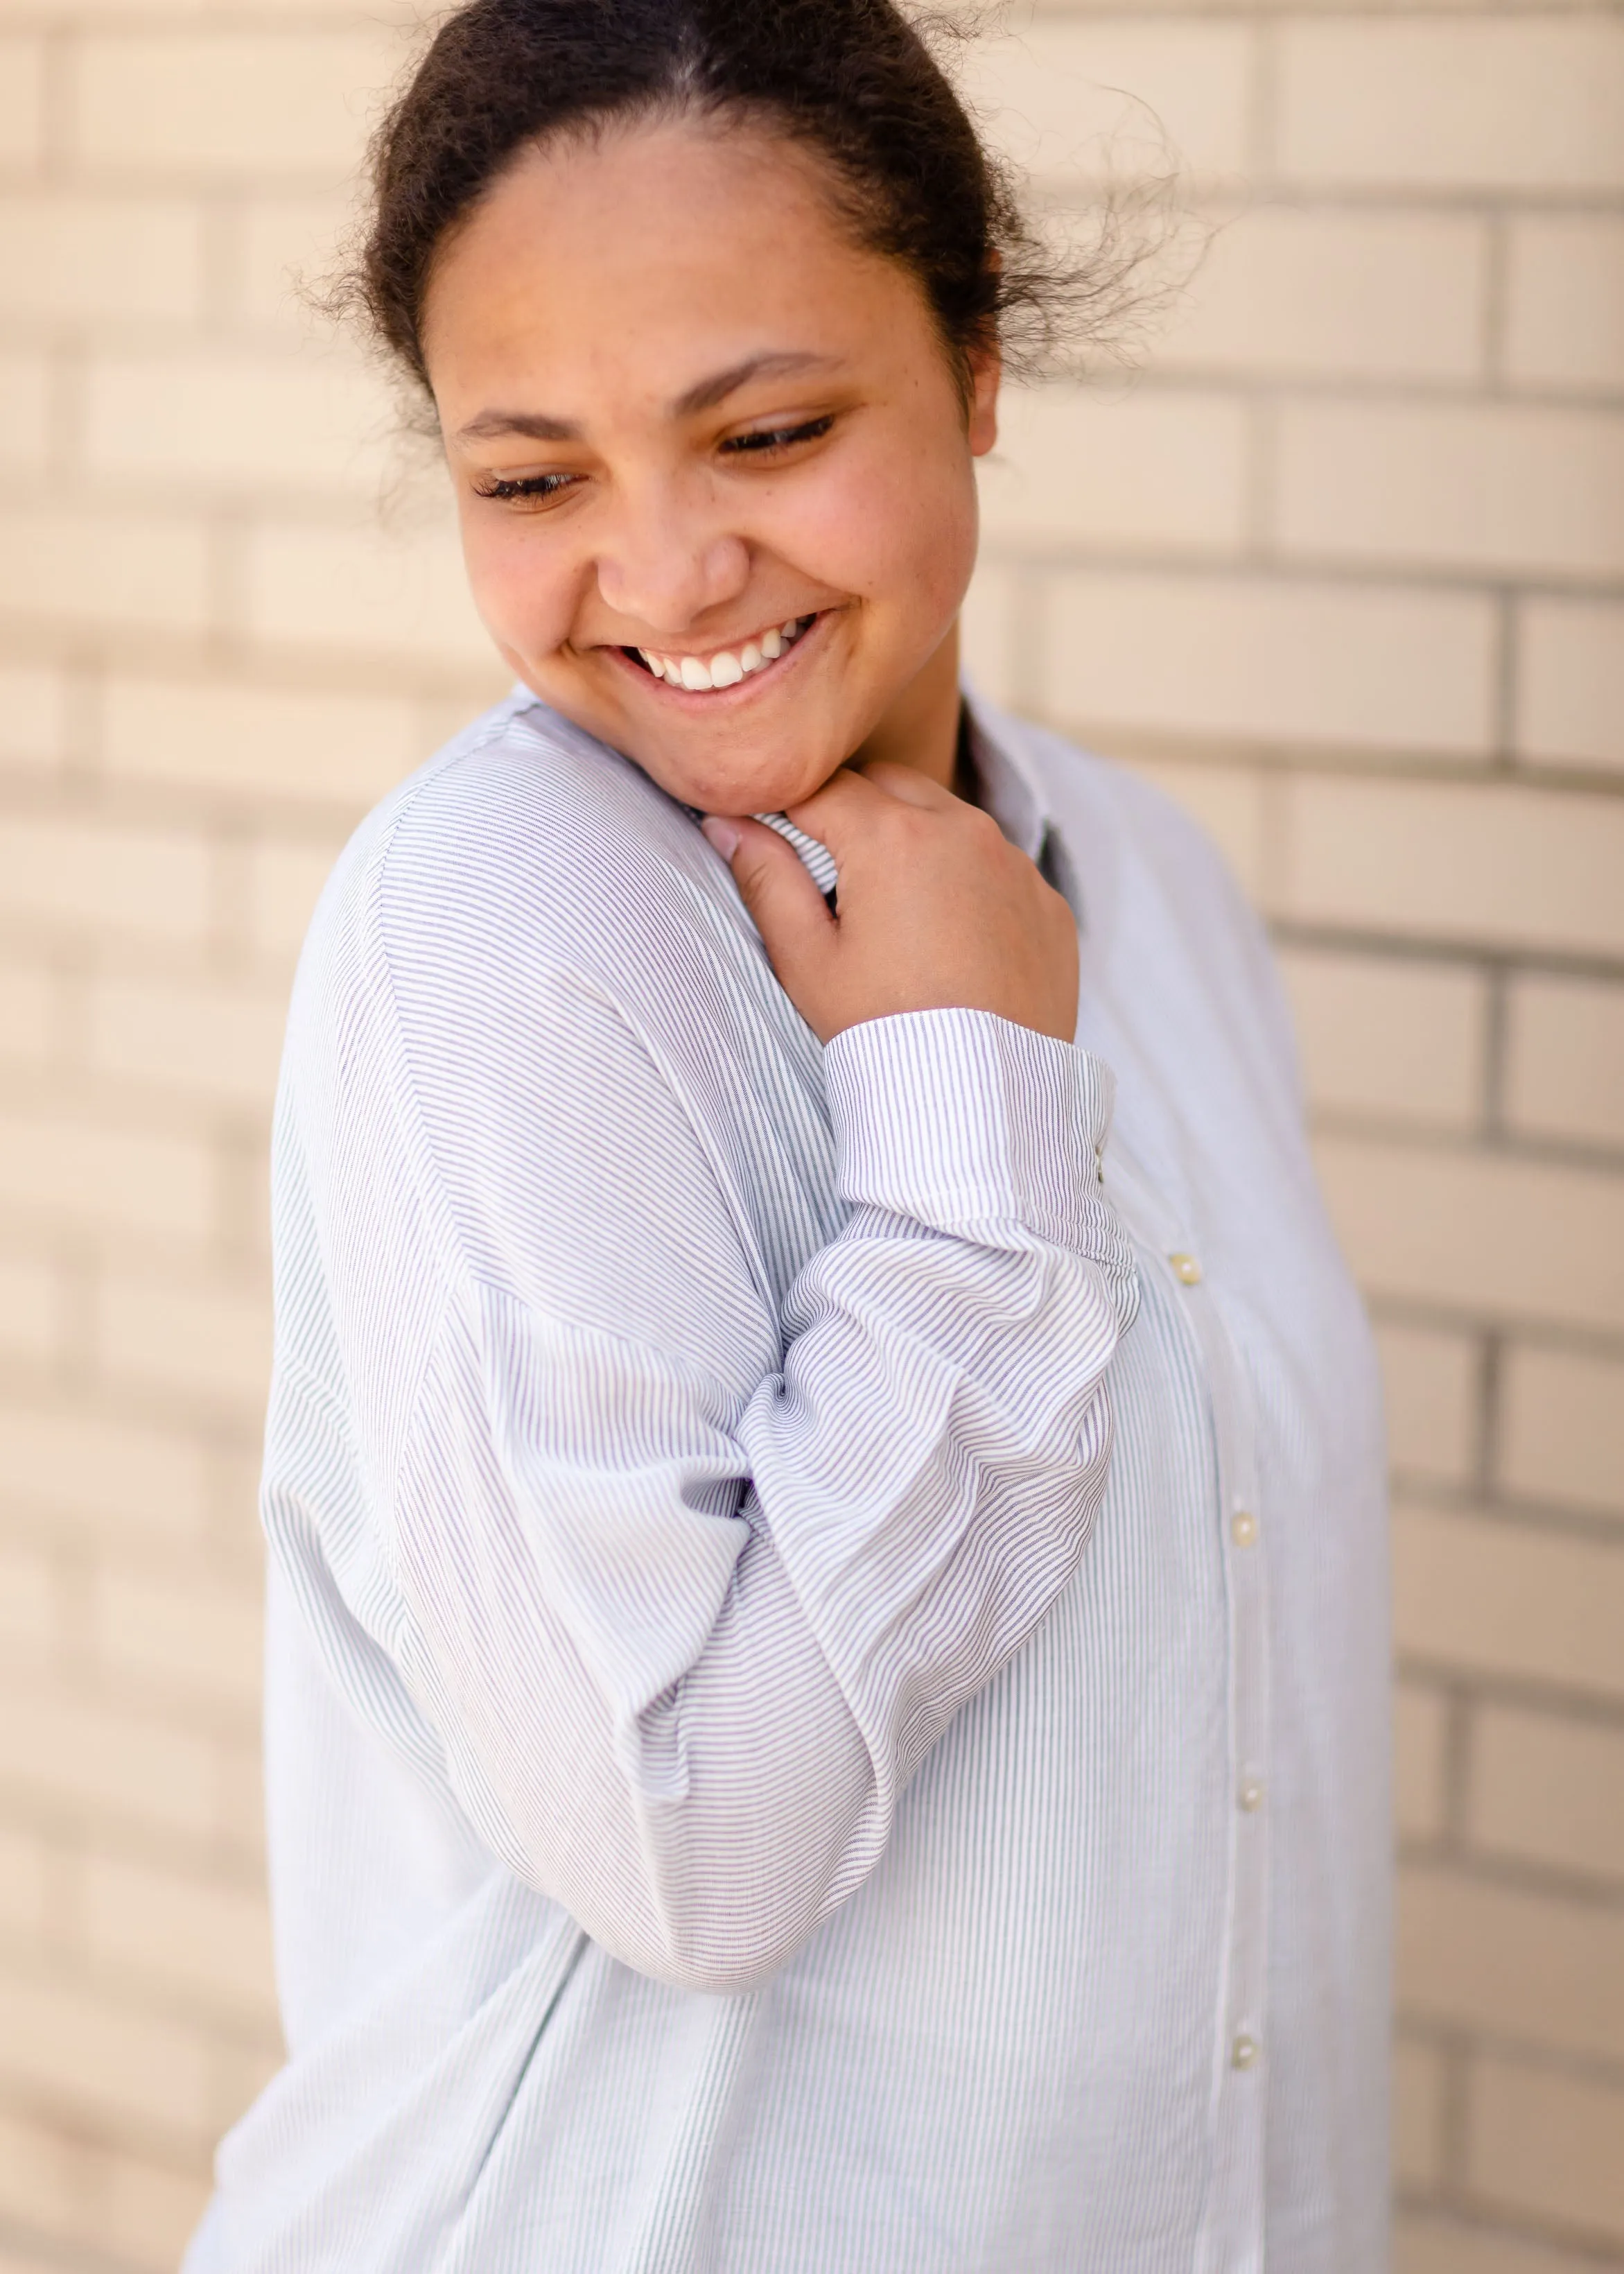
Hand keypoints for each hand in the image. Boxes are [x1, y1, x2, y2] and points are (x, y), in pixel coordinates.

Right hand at [701, 762, 1078, 1044]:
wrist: (980, 1101)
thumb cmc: (883, 1030)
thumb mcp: (807, 960)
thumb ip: (766, 880)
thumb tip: (727, 826)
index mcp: (892, 837)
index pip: (822, 787)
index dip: (787, 807)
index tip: (769, 834)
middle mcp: (962, 831)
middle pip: (890, 785)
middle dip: (854, 811)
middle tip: (830, 872)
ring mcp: (1014, 865)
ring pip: (950, 820)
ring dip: (916, 842)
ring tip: (893, 911)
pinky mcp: (1048, 903)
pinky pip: (1000, 867)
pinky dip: (970, 883)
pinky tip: (949, 941)